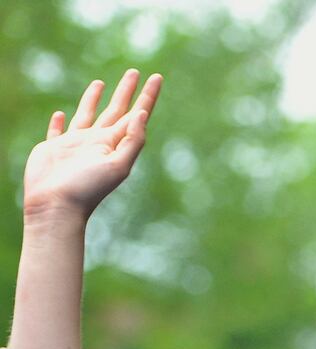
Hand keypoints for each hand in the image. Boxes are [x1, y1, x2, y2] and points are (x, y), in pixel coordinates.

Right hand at [22, 70, 162, 220]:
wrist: (57, 205)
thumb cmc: (88, 188)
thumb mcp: (118, 164)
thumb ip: (132, 139)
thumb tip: (143, 113)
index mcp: (115, 143)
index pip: (135, 114)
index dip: (147, 96)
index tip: (157, 77)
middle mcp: (98, 141)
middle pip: (115, 109)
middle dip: (125, 91)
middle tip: (134, 71)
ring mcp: (76, 144)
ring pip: (87, 114)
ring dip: (94, 99)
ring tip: (101, 82)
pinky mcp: (54, 148)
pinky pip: (58, 130)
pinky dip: (59, 122)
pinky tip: (60, 114)